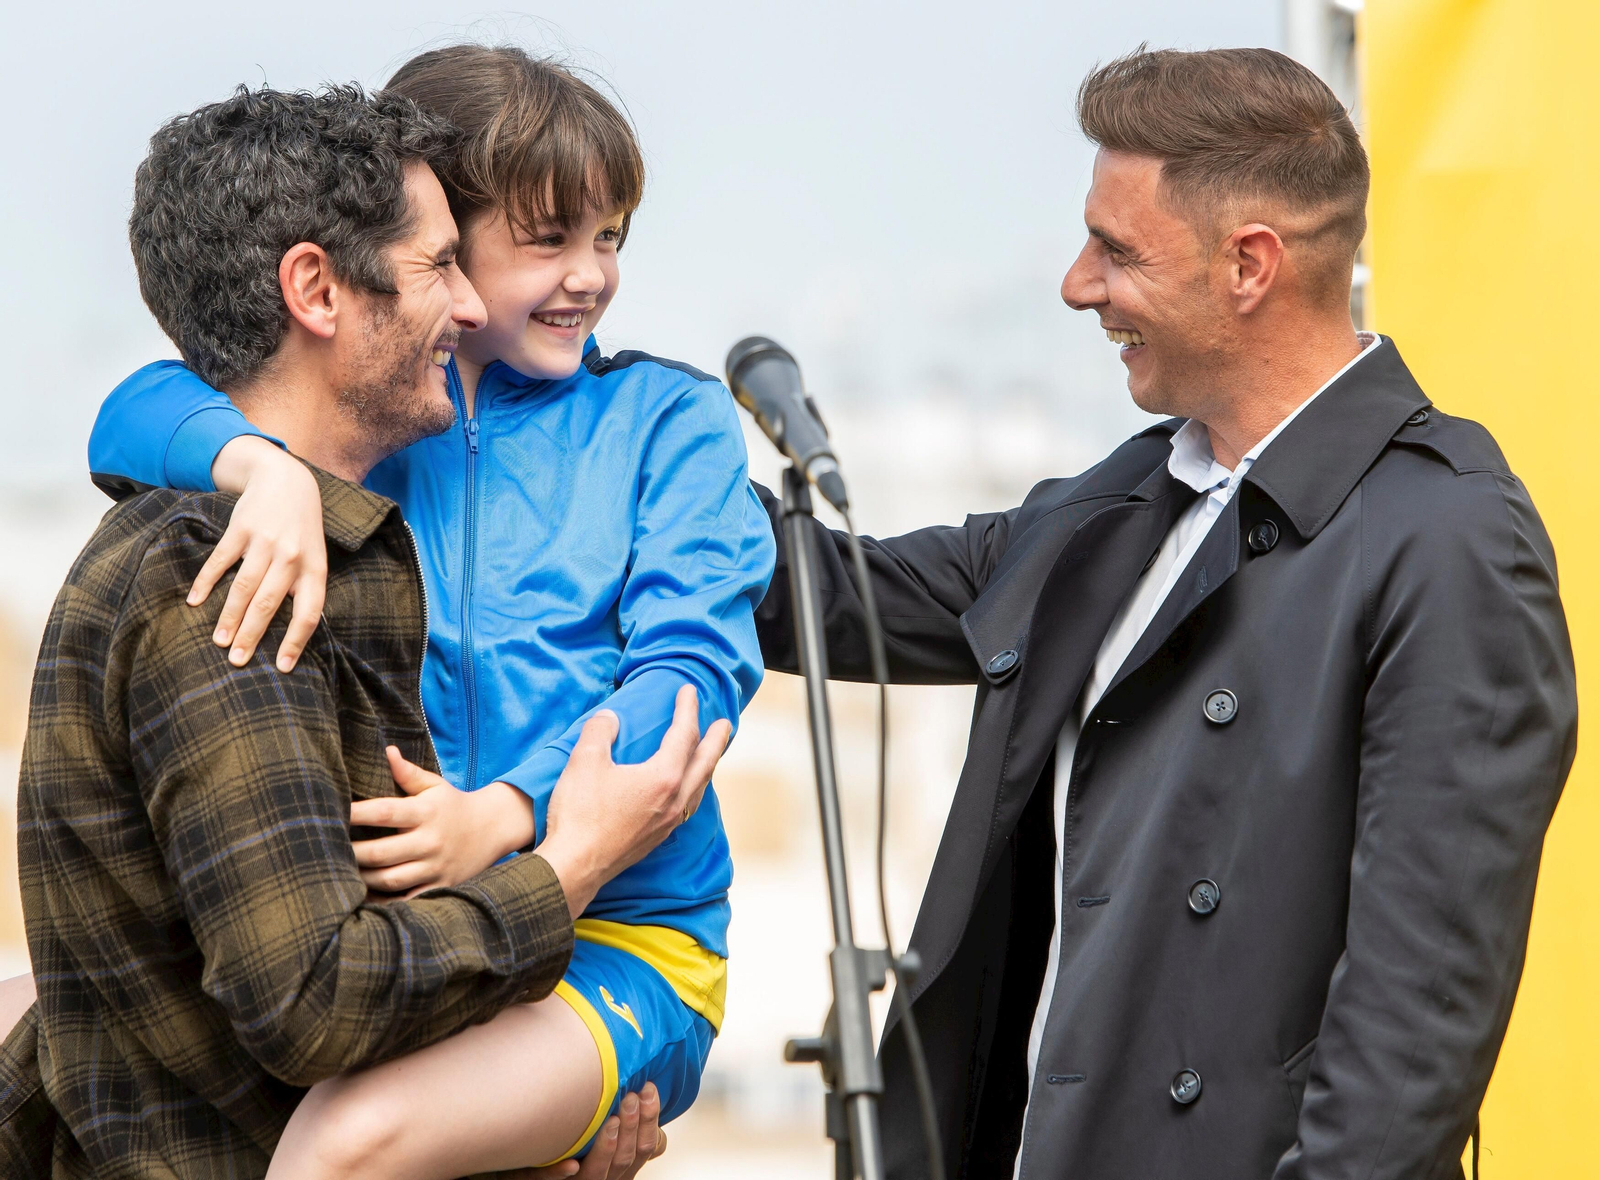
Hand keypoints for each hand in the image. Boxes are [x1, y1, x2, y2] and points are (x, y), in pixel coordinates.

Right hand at [191, 435, 326, 672]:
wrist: (287, 481)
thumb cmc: (302, 531)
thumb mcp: (314, 557)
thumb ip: (304, 588)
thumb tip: (295, 632)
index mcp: (315, 570)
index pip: (309, 613)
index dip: (296, 641)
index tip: (282, 667)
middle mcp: (292, 558)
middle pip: (269, 605)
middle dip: (252, 636)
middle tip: (237, 661)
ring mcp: (266, 543)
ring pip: (244, 588)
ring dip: (229, 617)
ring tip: (219, 641)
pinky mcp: (241, 529)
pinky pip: (221, 561)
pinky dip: (206, 582)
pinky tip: (195, 600)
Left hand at [350, 749, 535, 894]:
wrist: (494, 828)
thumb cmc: (454, 805)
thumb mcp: (435, 786)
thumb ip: (408, 773)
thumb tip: (387, 751)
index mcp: (426, 812)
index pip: (384, 812)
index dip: (356, 813)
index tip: (332, 813)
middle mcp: (430, 840)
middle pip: (382, 852)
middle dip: (351, 853)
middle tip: (326, 851)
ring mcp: (436, 866)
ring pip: (391, 879)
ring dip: (363, 878)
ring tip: (342, 872)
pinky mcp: (441, 885)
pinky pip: (408, 898)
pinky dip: (386, 900)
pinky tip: (366, 895)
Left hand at [517, 1084, 665, 1178]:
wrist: (530, 1168)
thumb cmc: (570, 1149)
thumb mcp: (605, 1136)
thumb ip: (626, 1126)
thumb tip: (649, 1099)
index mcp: (618, 1166)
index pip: (643, 1148)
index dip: (649, 1120)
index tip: (648, 1090)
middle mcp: (603, 1176)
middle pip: (625, 1159)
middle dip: (632, 1127)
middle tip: (631, 1097)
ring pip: (596, 1173)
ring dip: (606, 1148)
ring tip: (611, 1121)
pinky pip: (549, 1179)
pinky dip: (561, 1173)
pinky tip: (571, 1164)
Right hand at [538, 686, 730, 919]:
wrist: (574, 867)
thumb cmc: (580, 814)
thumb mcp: (584, 761)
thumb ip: (600, 731)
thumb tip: (610, 718)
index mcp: (664, 778)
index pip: (683, 735)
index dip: (687, 709)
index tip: (689, 691)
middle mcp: (675, 801)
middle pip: (704, 764)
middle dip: (715, 741)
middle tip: (725, 724)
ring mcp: (668, 823)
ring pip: (698, 788)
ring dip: (706, 766)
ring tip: (707, 755)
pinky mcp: (656, 839)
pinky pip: (687, 806)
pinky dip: (692, 788)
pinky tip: (683, 792)